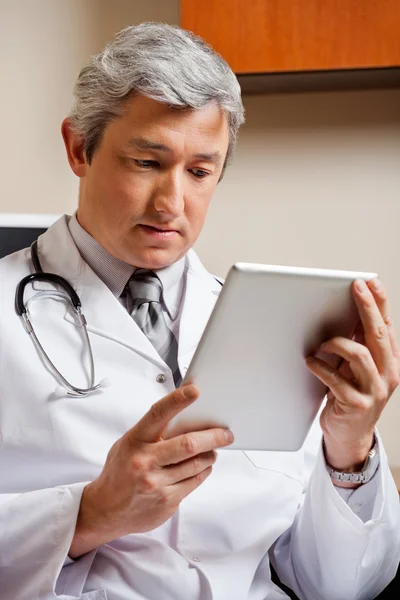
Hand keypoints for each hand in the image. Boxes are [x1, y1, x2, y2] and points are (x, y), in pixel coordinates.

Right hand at [69, 385, 233, 557]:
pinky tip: (203, 466)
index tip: (194, 390)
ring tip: (213, 450)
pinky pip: (194, 482)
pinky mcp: (167, 501)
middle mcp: (145, 461)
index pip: (158, 414)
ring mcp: (156, 483)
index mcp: (134, 441)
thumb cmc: (120, 472)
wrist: (105, 510)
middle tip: (226, 433)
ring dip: (210, 454)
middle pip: (188, 444)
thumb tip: (185, 416)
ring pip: (196, 464)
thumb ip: (152, 432)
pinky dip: (203, 471)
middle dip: (213, 437)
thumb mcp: (128, 444)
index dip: (177, 400)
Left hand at [305, 278, 399, 475]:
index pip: (387, 326)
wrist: (350, 436)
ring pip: (360, 354)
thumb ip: (358, 344)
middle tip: (356, 288)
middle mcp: (387, 374)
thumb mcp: (358, 368)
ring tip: (321, 344)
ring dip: (336, 343)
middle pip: (378, 335)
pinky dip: (321, 367)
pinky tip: (311, 362)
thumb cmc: (350, 396)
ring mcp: (374, 391)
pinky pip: (337, 379)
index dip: (379, 303)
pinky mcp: (356, 404)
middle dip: (367, 308)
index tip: (369, 282)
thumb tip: (350, 313)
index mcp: (389, 362)